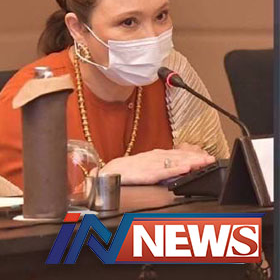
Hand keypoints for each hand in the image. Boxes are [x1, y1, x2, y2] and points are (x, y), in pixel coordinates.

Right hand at [100, 148, 214, 184]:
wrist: (114, 170)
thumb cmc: (131, 168)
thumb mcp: (148, 163)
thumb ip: (163, 163)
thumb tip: (179, 165)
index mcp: (158, 155)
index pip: (180, 153)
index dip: (195, 154)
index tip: (208, 156)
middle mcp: (158, 157)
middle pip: (181, 156)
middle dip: (197, 157)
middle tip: (212, 159)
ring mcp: (154, 165)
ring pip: (176, 162)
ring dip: (191, 161)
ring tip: (204, 162)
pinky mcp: (150, 174)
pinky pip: (165, 171)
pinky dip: (176, 169)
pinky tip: (186, 169)